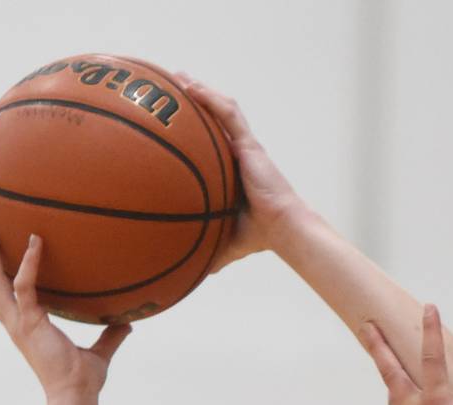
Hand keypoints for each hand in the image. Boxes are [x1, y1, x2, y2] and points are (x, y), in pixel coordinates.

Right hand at [0, 220, 130, 402]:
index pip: (0, 296)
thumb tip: (129, 324)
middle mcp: (15, 324)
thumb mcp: (99, 354)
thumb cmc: (84, 382)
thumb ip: (111, 336)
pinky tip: (35, 240)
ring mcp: (19, 323)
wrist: (77, 397)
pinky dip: (29, 263)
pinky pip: (25, 286)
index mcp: (24, 328)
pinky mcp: (29, 324)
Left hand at [171, 77, 305, 270]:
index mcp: (233, 171)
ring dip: (200, 91)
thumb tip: (187, 277)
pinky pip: (228, 114)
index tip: (172, 123)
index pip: (211, 143)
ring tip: (177, 78)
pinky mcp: (250, 145)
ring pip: (221, 109)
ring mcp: (245, 147)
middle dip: (194, 102)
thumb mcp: (225, 242)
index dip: (194, 129)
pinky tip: (191, 88)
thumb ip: (207, 251)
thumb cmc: (259, 236)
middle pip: (213, 120)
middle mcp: (238, 154)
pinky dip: (210, 99)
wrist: (282, 229)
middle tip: (170, 89)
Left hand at [361, 305, 452, 404]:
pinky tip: (403, 399)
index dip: (431, 331)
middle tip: (365, 325)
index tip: (428, 307)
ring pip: (392, 394)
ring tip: (383, 359)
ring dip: (387, 373)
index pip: (431, 359)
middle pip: (390, 372)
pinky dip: (398, 398)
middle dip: (378, 346)